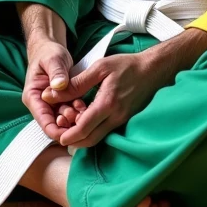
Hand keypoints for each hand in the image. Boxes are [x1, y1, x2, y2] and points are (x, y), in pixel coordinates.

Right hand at [22, 35, 86, 142]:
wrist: (50, 49)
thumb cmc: (48, 53)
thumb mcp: (53, 59)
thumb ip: (56, 72)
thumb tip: (59, 85)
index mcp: (33, 97)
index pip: (44, 121)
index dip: (57, 131)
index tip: (73, 132)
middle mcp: (41, 104)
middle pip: (55, 124)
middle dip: (69, 124)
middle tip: (81, 113)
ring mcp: (52, 104)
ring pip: (64, 119)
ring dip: (75, 117)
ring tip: (84, 107)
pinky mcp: (62, 101)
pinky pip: (70, 111)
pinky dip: (78, 111)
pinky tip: (85, 105)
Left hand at [40, 52, 158, 149]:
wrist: (153, 69)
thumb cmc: (127, 65)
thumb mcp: (100, 68)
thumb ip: (76, 83)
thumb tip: (52, 94)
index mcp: (108, 104)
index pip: (85, 128)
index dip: (69, 136)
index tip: (57, 136)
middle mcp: (116, 117)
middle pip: (91, 140)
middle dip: (73, 142)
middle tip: (60, 136)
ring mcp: (122, 120)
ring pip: (98, 138)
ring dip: (83, 138)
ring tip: (69, 129)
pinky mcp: (125, 120)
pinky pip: (106, 131)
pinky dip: (93, 132)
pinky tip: (85, 123)